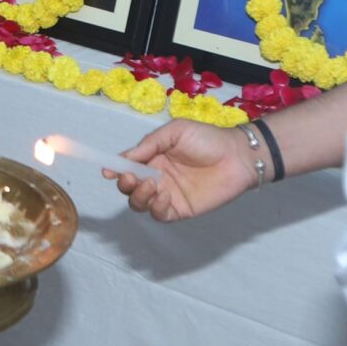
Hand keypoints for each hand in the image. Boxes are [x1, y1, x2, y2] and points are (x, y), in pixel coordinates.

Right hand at [105, 120, 258, 221]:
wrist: (238, 156)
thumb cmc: (208, 139)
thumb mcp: (175, 131)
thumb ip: (149, 144)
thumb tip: (123, 158)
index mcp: (153, 157)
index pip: (128, 166)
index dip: (115, 169)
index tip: (108, 172)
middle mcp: (157, 177)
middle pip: (130, 188)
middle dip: (125, 185)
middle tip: (133, 178)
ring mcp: (168, 194)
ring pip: (140, 204)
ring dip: (139, 196)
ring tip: (152, 185)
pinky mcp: (181, 210)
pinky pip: (159, 214)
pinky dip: (156, 208)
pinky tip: (164, 196)